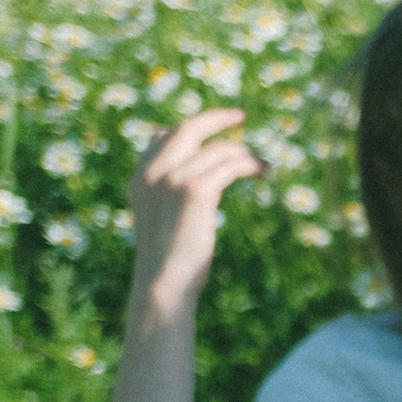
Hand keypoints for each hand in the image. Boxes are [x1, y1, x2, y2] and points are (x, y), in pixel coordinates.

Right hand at [129, 109, 263, 302]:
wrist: (163, 285)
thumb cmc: (168, 263)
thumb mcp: (160, 223)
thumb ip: (168, 198)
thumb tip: (193, 184)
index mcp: (139, 179)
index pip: (162, 137)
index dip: (190, 130)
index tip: (213, 130)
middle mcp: (152, 173)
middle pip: (187, 129)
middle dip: (216, 119)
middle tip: (240, 117)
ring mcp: (172, 179)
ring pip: (218, 149)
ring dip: (244, 152)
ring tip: (263, 164)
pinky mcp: (196, 191)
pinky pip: (231, 165)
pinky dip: (250, 164)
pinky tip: (262, 172)